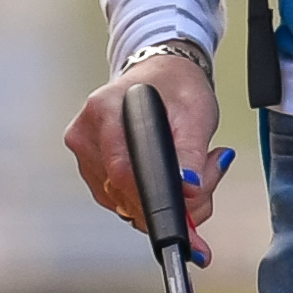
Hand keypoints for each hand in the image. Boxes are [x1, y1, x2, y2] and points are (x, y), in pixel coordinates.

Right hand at [66, 48, 227, 237]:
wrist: (163, 75)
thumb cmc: (176, 87)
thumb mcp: (195, 114)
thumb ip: (192, 153)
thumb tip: (189, 188)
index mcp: (106, 110)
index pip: (122, 171)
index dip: (154, 201)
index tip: (184, 218)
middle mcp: (87, 135)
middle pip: (125, 193)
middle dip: (173, 202)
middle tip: (205, 182)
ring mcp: (86, 155)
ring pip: (126, 204)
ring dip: (165, 202)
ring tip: (189, 172)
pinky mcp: (93, 171)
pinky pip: (123, 201)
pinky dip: (151, 199)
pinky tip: (169, 177)